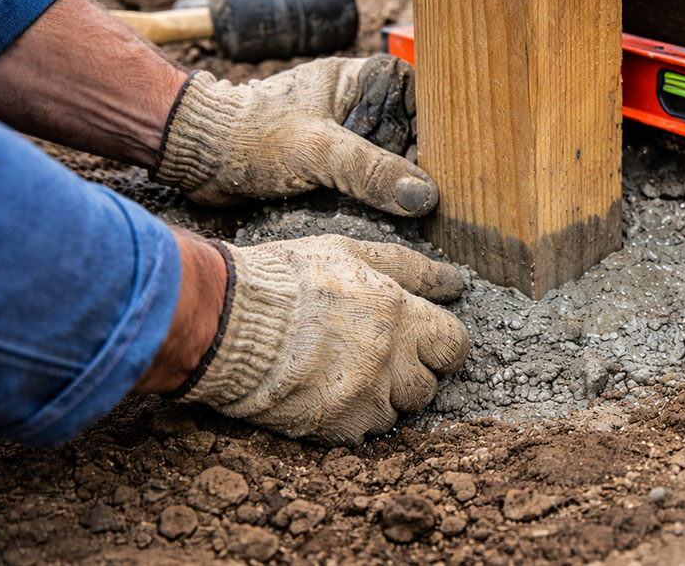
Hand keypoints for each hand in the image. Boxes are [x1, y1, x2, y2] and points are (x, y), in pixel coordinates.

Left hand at [152, 55, 432, 215]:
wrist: (196, 158)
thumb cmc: (248, 136)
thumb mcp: (315, 150)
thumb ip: (370, 170)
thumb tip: (423, 196)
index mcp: (360, 81)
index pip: (420, 97)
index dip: (440, 129)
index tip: (454, 164)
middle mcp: (358, 107)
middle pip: (412, 135)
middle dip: (425, 166)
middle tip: (441, 199)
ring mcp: (346, 138)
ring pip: (393, 163)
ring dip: (402, 189)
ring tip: (424, 217)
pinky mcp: (333, 167)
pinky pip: (369, 184)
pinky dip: (380, 202)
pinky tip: (394, 222)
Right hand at [177, 235, 468, 444]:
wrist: (229, 321)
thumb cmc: (288, 279)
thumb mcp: (351, 252)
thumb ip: (409, 267)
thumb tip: (455, 282)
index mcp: (401, 314)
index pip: (454, 344)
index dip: (439, 344)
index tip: (420, 340)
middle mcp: (392, 359)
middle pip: (427, 384)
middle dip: (409, 373)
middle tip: (373, 355)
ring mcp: (366, 396)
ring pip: (396, 411)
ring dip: (379, 397)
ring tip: (342, 372)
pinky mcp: (337, 425)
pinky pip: (362, 431)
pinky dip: (349, 417)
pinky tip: (323, 392)